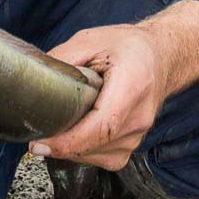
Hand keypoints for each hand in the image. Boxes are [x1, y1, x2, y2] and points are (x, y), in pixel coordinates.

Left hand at [32, 24, 170, 170]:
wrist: (162, 56)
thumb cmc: (130, 47)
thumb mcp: (92, 40)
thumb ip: (63, 58)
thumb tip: (35, 79)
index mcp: (132, 86)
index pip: (102, 127)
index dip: (70, 141)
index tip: (43, 143)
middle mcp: (139, 116)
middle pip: (97, 145)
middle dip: (63, 144)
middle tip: (39, 133)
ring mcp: (139, 134)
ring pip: (99, 156)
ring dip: (74, 149)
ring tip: (62, 128)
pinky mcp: (134, 143)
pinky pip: (106, 158)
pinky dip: (86, 151)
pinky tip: (78, 134)